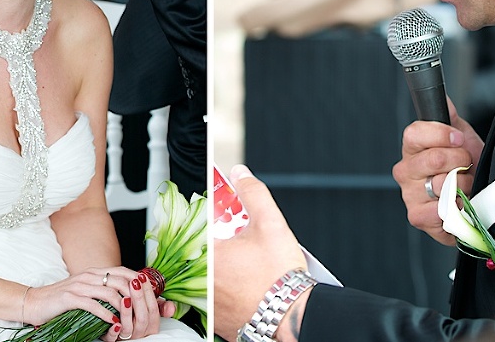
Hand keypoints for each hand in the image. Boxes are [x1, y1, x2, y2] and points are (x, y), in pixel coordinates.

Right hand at [21, 267, 161, 341]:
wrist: (35, 302)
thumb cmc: (63, 300)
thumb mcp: (86, 291)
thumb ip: (104, 291)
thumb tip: (126, 298)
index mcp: (95, 272)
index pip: (124, 271)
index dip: (138, 281)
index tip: (149, 295)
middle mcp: (89, 275)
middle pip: (121, 280)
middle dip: (135, 295)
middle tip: (144, 311)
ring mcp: (80, 285)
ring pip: (110, 292)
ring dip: (123, 307)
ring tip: (131, 320)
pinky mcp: (70, 297)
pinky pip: (93, 304)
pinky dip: (105, 314)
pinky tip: (113, 322)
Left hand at [214, 165, 306, 341]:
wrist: (294, 315)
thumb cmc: (281, 276)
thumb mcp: (270, 222)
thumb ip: (252, 192)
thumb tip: (240, 174)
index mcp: (209, 255)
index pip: (199, 227)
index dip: (214, 219)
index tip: (226, 219)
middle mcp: (203, 281)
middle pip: (204, 253)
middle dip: (221, 245)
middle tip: (241, 245)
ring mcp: (210, 304)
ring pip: (210, 277)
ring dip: (223, 269)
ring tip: (247, 267)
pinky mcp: (219, 321)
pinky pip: (218, 299)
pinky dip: (228, 291)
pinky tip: (246, 286)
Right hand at [392, 97, 483, 244]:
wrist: (478, 199)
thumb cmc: (467, 168)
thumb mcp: (461, 137)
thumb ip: (448, 117)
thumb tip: (442, 99)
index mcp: (412, 148)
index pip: (414, 133)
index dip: (441, 134)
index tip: (458, 138)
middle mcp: (406, 170)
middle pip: (433, 159)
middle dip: (460, 161)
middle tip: (466, 166)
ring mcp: (409, 194)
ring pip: (441, 185)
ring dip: (463, 187)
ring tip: (465, 187)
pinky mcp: (418, 217)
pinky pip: (436, 211)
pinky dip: (455, 209)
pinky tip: (459, 205)